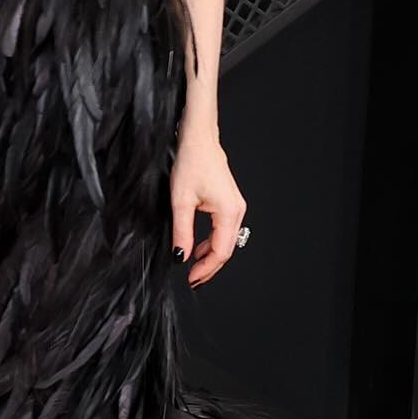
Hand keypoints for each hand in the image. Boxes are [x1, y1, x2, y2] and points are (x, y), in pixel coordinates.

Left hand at [170, 119, 247, 287]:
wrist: (199, 139)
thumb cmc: (191, 162)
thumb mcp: (181, 201)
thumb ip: (181, 232)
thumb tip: (181, 256)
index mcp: (228, 212)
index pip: (220, 252)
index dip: (206, 269)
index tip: (191, 279)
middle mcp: (237, 211)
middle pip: (226, 249)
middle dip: (209, 267)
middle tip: (193, 279)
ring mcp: (235, 207)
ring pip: (225, 241)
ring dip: (210, 256)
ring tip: (193, 267)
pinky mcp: (229, 203)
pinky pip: (223, 230)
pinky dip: (211, 242)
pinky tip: (198, 247)